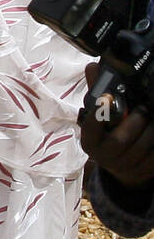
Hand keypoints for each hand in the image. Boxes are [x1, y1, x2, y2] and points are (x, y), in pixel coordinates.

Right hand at [80, 63, 153, 188]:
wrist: (123, 167)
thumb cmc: (109, 135)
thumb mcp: (100, 118)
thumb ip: (98, 94)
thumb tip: (92, 67)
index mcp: (90, 141)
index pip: (90, 128)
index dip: (97, 115)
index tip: (106, 98)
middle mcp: (104, 156)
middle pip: (120, 140)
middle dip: (134, 122)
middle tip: (143, 108)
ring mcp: (125, 166)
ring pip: (142, 148)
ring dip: (151, 131)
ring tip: (152, 117)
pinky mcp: (143, 171)